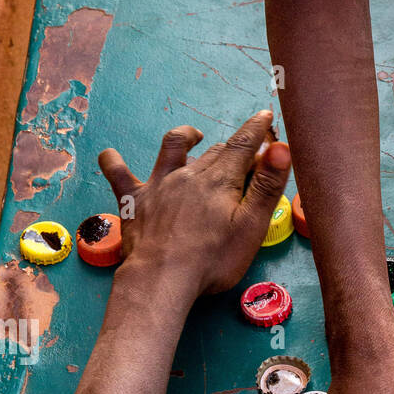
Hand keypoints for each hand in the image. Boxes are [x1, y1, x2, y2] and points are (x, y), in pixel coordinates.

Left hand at [98, 110, 291, 298]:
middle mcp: (189, 175)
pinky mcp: (134, 201)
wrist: (162, 278)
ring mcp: (159, 185)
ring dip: (184, 137)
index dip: (256, 129)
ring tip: (192, 135)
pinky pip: (118, 172)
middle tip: (244, 149)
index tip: (265, 115)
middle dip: (231, 145)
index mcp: (220, 181)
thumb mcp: (251, 226)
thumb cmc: (212, 259)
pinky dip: (114, 161)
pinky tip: (112, 156)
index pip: (243, 145)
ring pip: (172, 149)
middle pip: (214, 151)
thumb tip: (281, 148)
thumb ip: (267, 186)